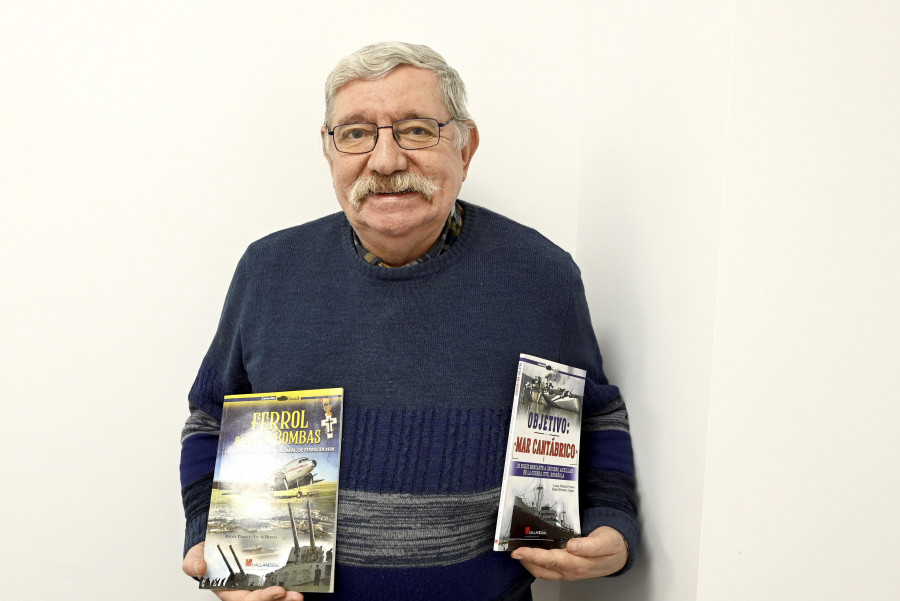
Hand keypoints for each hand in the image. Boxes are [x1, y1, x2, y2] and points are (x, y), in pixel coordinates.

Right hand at [183, 542, 303, 600]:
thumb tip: (201, 568)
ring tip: (300, 593)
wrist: (214, 543)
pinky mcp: (267, 574)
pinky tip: (301, 580)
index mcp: (231, 592)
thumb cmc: (205, 554)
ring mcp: (258, 583)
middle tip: (295, 595)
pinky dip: (290, 583)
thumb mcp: (194, 557)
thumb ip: (193, 563)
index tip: (277, 591)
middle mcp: (247, 591)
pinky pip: (280, 582)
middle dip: (280, 600)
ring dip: (288, 597)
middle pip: (265, 600)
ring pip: (275, 595)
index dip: (263, 598)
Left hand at [510, 526, 627, 580]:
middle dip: (526, 560)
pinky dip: (536, 561)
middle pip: (543, 568)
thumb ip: (590, 545)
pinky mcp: (567, 567)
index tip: (519, 551)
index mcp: (579, 564)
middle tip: (511, 549)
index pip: (551, 561)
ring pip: (543, 571)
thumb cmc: (613, 546)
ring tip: (517, 551)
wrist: (621, 553)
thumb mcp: (606, 541)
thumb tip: (572, 546)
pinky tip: (531, 552)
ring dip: (529, 562)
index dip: (533, 556)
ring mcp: (568, 570)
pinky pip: (548, 568)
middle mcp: (571, 569)